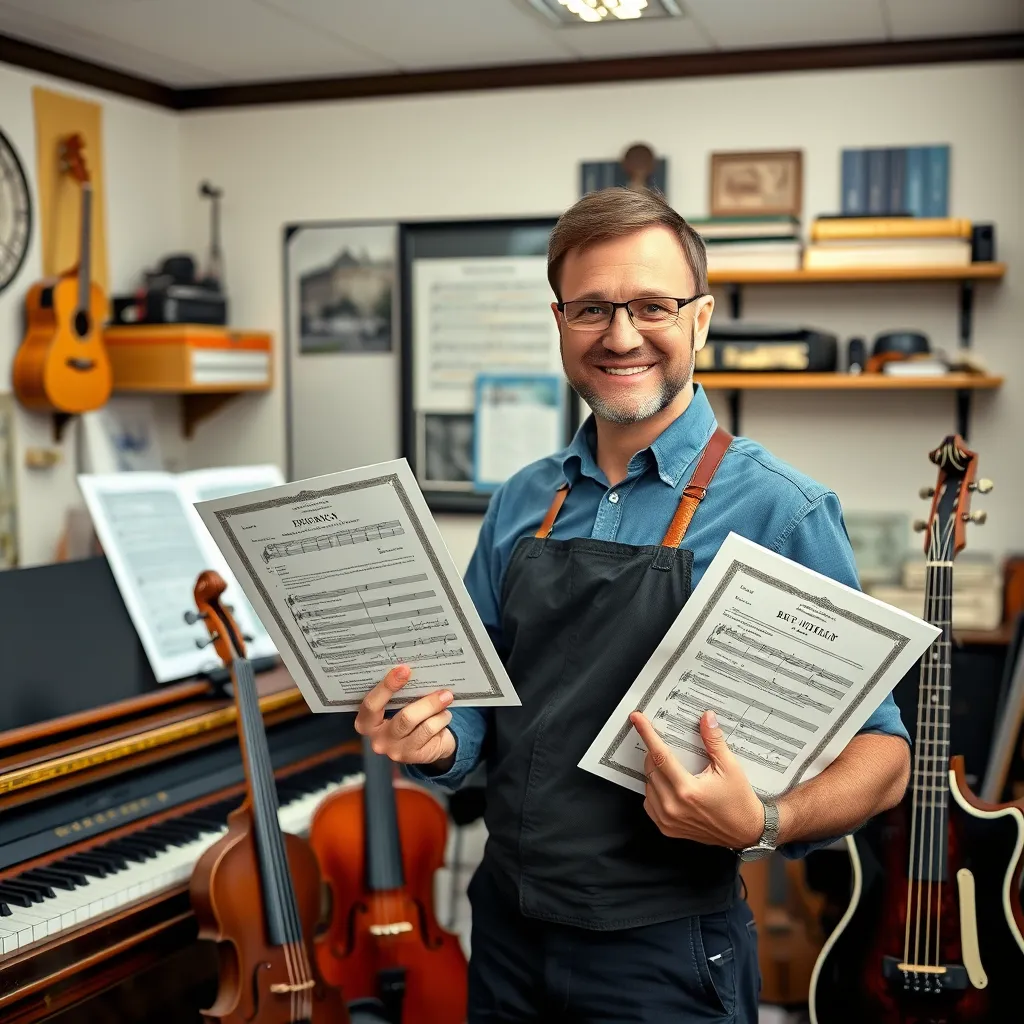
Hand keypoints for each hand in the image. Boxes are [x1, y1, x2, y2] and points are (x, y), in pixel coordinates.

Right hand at [355, 664, 455, 768]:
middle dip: (427, 702)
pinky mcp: (414, 757)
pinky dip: (442, 720)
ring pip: (424, 727)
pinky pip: (432, 734)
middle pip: (405, 718)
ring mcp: (396, 751)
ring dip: (438, 711)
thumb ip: (399, 693)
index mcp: (366, 722)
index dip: (387, 686)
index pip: (371, 704)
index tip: (404, 669)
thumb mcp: (397, 705)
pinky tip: (444, 715)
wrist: (422, 743)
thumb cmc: (405, 715)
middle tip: (444, 691)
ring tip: (446, 700)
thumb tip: (414, 673)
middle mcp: (378, 740)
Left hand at [629, 709, 764, 849]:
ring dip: (654, 772)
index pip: (660, 755)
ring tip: (671, 769)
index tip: (638, 720)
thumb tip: (707, 718)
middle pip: (651, 768)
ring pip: (648, 785)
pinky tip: (667, 786)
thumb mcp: (730, 767)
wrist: (745, 833)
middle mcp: (674, 806)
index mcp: (688, 790)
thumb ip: (714, 741)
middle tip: (665, 745)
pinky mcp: (667, 828)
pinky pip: (649, 803)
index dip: (647, 734)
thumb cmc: (739, 803)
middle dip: (654, 752)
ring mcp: (668, 820)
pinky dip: (654, 791)